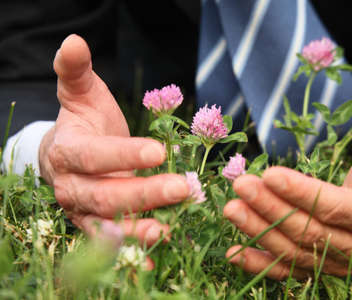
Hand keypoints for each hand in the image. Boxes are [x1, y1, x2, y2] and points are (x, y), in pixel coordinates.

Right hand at [39, 35, 188, 261]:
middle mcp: (72, 187)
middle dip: (144, 193)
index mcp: (69, 152)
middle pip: (106, 195)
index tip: (160, 151)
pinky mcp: (95, 227)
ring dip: (140, 229)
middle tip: (184, 189)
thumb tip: (73, 40)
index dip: (125, 155)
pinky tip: (158, 260)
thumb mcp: (80, 94)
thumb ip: (75, 71)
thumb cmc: (84, 122)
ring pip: (109, 224)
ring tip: (171, 229)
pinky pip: (114, 244)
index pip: (96, 156)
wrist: (69, 154)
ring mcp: (83, 212)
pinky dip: (134, 253)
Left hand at [224, 99, 351, 278]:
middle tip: (242, 184)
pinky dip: (260, 262)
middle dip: (272, 207)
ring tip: (231, 207)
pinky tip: (233, 252)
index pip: (336, 207)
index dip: (302, 192)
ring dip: (259, 230)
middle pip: (309, 230)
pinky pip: (288, 268)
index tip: (270, 173)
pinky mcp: (320, 265)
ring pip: (293, 250)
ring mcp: (338, 262)